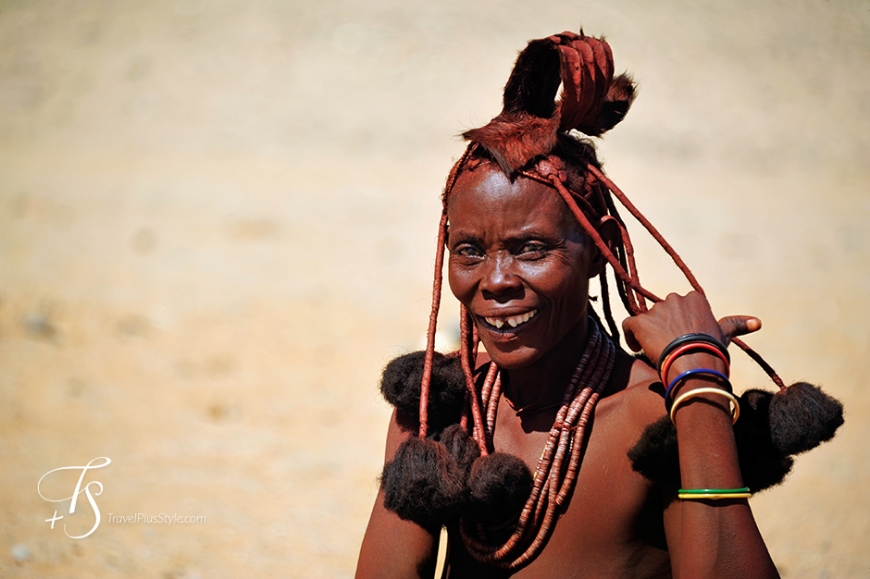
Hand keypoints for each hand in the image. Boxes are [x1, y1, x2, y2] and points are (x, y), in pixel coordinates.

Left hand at [622, 291, 760, 366]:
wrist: (695, 366)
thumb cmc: (712, 352)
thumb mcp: (724, 336)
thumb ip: (736, 324)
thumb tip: (757, 322)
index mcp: (695, 298)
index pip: (681, 307)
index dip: (679, 323)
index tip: (681, 338)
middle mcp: (675, 298)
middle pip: (663, 312)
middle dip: (664, 327)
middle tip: (669, 347)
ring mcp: (657, 310)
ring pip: (646, 320)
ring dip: (649, 333)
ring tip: (655, 352)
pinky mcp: (640, 322)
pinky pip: (628, 325)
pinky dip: (630, 336)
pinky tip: (637, 349)